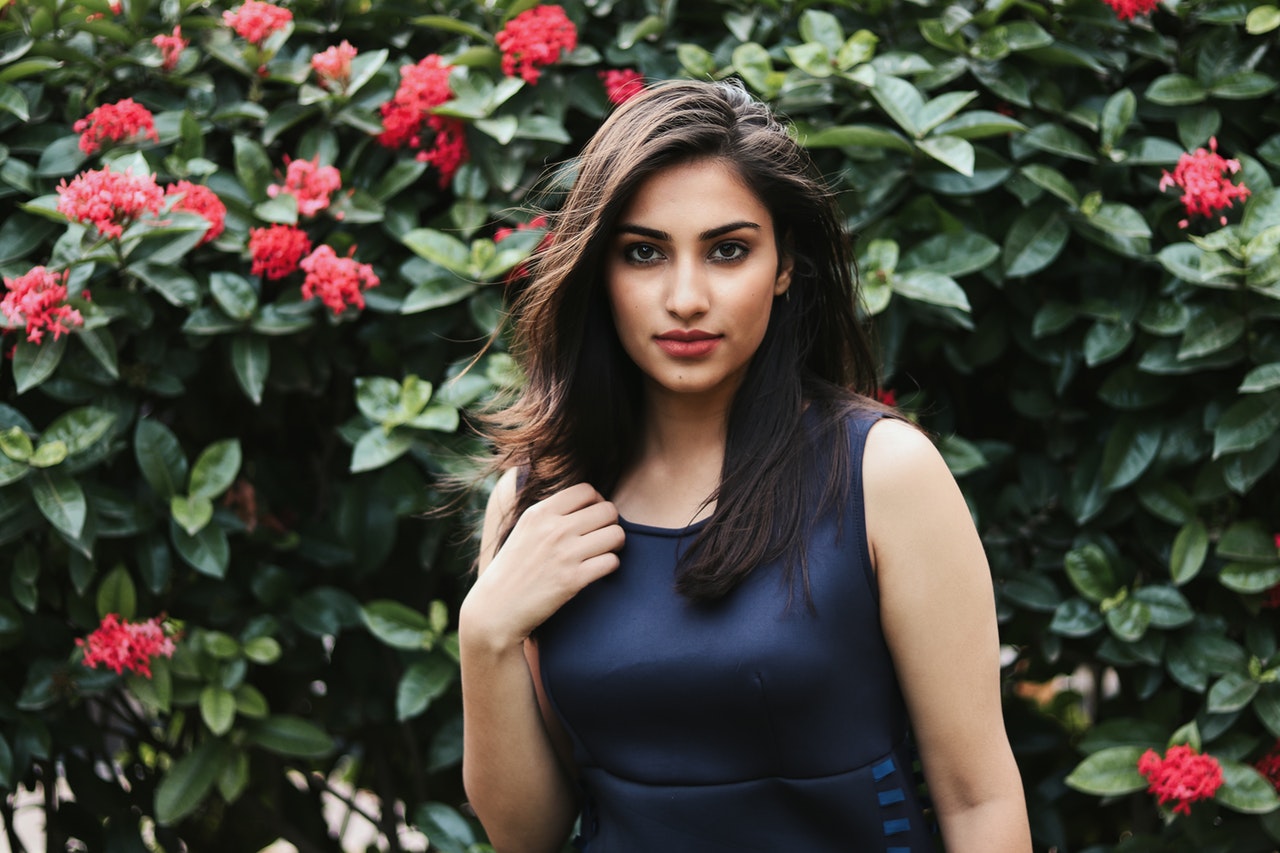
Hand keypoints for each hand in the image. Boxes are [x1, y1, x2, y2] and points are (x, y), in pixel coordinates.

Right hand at [462, 482, 624, 649]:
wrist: (495, 609)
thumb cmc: (512, 570)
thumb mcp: (525, 530)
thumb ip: (552, 514)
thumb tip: (588, 502)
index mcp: (539, 513)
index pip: (586, 490)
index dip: (597, 502)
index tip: (592, 518)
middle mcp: (553, 529)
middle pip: (607, 510)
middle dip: (610, 523)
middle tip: (603, 537)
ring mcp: (564, 554)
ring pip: (615, 534)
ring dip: (615, 545)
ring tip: (603, 553)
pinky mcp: (573, 579)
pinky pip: (612, 562)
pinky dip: (610, 566)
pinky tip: (598, 571)